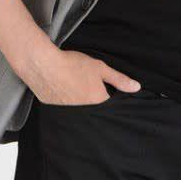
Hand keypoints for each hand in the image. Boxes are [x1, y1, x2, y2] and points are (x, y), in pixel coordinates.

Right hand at [23, 48, 141, 105]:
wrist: (44, 65)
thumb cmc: (73, 64)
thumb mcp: (100, 68)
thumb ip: (119, 79)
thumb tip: (136, 88)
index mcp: (98, 102)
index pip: (109, 106)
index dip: (108, 96)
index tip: (104, 89)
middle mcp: (85, 113)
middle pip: (95, 111)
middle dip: (94, 101)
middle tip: (86, 87)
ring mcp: (69, 115)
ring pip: (81, 112)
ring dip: (80, 104)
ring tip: (74, 88)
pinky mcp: (55, 112)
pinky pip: (66, 112)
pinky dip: (67, 104)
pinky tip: (63, 91)